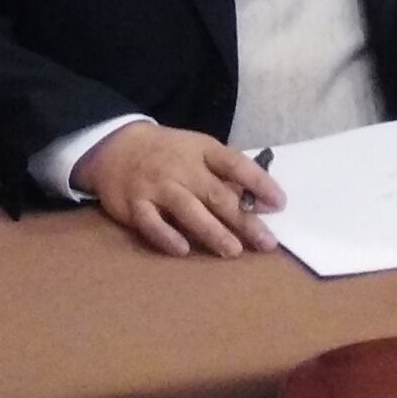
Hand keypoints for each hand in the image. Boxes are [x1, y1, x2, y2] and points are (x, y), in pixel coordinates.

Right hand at [77, 124, 280, 257]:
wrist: (117, 146)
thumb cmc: (170, 154)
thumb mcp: (199, 152)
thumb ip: (226, 175)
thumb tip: (261, 202)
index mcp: (203, 151)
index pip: (236, 164)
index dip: (259, 183)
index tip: (279, 203)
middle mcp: (182, 168)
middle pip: (216, 194)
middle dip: (243, 220)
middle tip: (266, 242)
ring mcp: (157, 186)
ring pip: (188, 209)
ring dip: (212, 231)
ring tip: (233, 251)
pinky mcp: (135, 205)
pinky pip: (152, 223)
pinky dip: (167, 236)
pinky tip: (183, 250)